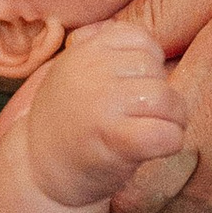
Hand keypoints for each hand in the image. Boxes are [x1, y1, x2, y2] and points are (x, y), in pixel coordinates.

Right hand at [23, 19, 191, 208]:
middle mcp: (92, 72)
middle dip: (162, 95)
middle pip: (157, 71)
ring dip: (172, 119)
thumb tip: (152, 45)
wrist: (38, 173)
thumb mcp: (73, 72)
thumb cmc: (68, 123)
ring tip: (155, 131)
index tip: (135, 89)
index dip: (148, 65)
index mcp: (84, 51)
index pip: (142, 40)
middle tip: (146, 117)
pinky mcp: (117, 139)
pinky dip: (171, 142)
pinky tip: (155, 149)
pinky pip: (166, 133)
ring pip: (167, 99)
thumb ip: (105, 51)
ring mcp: (103, 104)